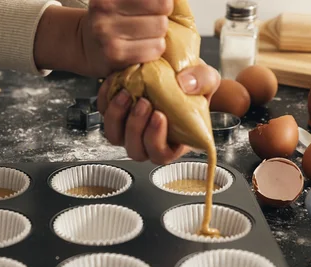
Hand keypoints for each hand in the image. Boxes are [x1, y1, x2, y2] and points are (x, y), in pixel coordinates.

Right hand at [78, 0, 173, 76]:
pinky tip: (142, 49)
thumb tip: (173, 1)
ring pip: (160, 29)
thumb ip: (148, 0)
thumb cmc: (111, 19)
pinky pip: (153, 50)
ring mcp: (108, 31)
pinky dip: (153, 51)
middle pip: (163, 7)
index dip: (162, 1)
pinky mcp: (114, 54)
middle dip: (160, 16)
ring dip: (158, 35)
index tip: (153, 7)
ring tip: (144, 37)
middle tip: (147, 23)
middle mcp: (106, 6)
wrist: (86, 45)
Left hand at [97, 63, 220, 164]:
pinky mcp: (115, 113)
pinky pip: (103, 114)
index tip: (159, 116)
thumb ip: (203, 81)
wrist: (173, 67)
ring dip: (117, 118)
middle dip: (136, 128)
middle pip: (135, 150)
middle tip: (144, 103)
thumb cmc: (191, 83)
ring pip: (115, 136)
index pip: (160, 155)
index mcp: (172, 142)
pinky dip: (106, 100)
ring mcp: (128, 128)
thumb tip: (185, 84)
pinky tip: (116, 83)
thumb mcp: (207, 79)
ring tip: (126, 94)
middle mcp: (148, 140)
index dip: (156, 140)